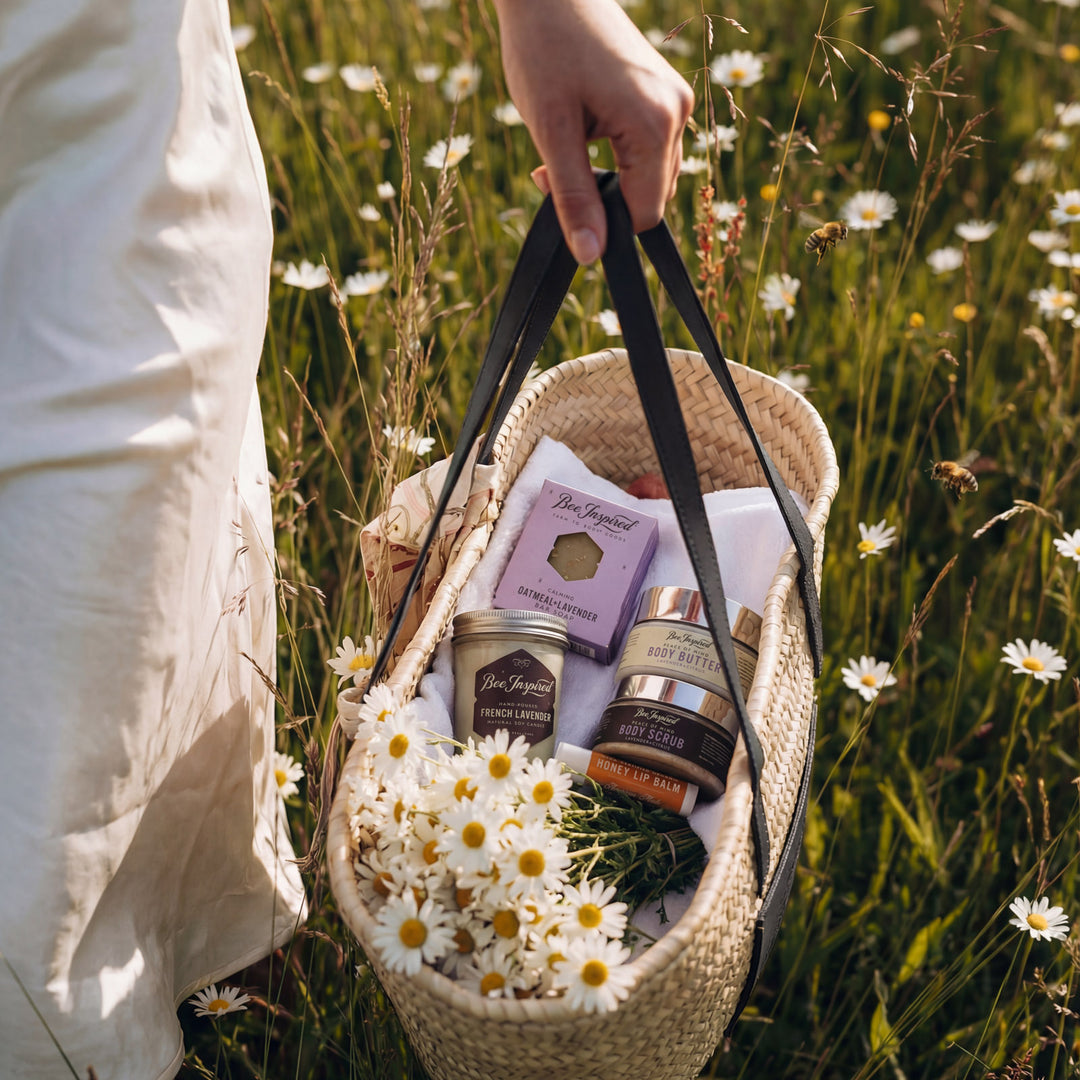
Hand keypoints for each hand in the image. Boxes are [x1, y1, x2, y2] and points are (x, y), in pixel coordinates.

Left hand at [492, 0, 693, 263]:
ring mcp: (675, 99)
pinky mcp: (665, 91)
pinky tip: (584, 125)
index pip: (644, 213)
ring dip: (608, 176)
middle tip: (552, 165)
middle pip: (650, 196)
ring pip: (649, 174)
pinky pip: (649, 146)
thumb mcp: (551, 130)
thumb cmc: (543, 48)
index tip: (558, 192)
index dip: (603, 221)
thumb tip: (591, 255)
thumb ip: (574, 197)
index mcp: (655, 123)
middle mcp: (677, 111)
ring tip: (566, 137)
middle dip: (604, 197)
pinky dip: (617, 152)